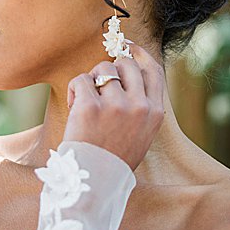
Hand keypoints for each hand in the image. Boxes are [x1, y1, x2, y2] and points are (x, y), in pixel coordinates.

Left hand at [64, 43, 165, 169]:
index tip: (127, 46)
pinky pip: (81, 80)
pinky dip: (74, 90)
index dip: (139, 54)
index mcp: (155, 112)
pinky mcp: (90, 107)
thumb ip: (139, 107)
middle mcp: (139, 106)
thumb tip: (126, 74)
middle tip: (97, 87)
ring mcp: (115, 106)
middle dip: (108, 69)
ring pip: (102, 69)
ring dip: (90, 80)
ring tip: (85, 101)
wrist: (94, 182)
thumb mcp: (140, 134)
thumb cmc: (112, 159)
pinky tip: (74, 107)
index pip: (153, 71)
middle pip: (125, 64)